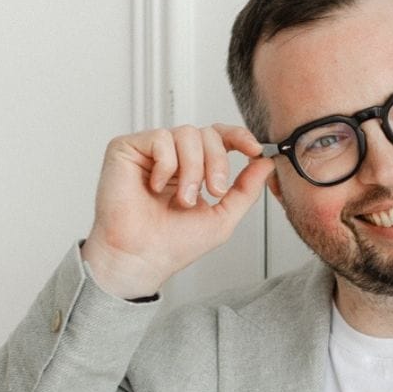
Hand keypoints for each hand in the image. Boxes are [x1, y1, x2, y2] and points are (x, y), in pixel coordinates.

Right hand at [81, 123, 274, 297]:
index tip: (254, 150)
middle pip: (207, 133)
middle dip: (217, 162)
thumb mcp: (222, 218)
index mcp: (192, 168)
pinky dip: (165, 166)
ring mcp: (149, 151)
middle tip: (212, 192)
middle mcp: (172, 156)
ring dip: (192, 170)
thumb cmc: (173, 244)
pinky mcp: (127, 148)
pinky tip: (155, 187)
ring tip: (183, 199)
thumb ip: (245, 190)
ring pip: (186, 133)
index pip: (218, 137)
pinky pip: (160, 138)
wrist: (142, 257)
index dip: (238, 136)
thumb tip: (266, 163)